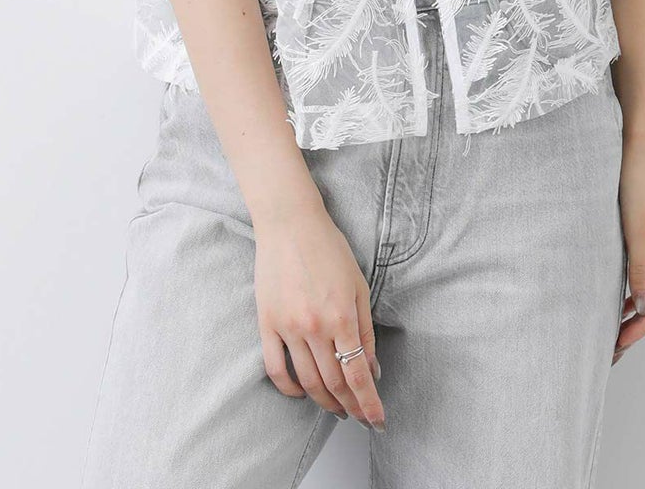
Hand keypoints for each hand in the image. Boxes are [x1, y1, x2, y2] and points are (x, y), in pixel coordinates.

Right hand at [253, 201, 385, 429]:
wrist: (289, 223)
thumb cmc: (328, 248)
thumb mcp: (358, 285)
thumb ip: (365, 330)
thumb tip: (372, 369)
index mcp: (341, 316)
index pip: (358, 375)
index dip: (369, 403)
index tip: (378, 421)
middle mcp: (315, 327)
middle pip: (334, 383)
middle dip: (351, 407)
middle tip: (361, 419)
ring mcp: (288, 328)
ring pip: (308, 381)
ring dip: (325, 403)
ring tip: (338, 410)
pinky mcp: (266, 324)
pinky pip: (276, 369)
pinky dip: (289, 389)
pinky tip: (301, 394)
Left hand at [612, 133, 644, 364]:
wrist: (642, 148)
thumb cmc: (638, 182)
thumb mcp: (634, 230)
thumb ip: (638, 270)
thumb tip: (641, 307)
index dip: (641, 327)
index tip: (619, 343)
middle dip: (640, 324)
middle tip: (614, 346)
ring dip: (639, 308)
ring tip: (616, 331)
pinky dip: (640, 287)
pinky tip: (623, 301)